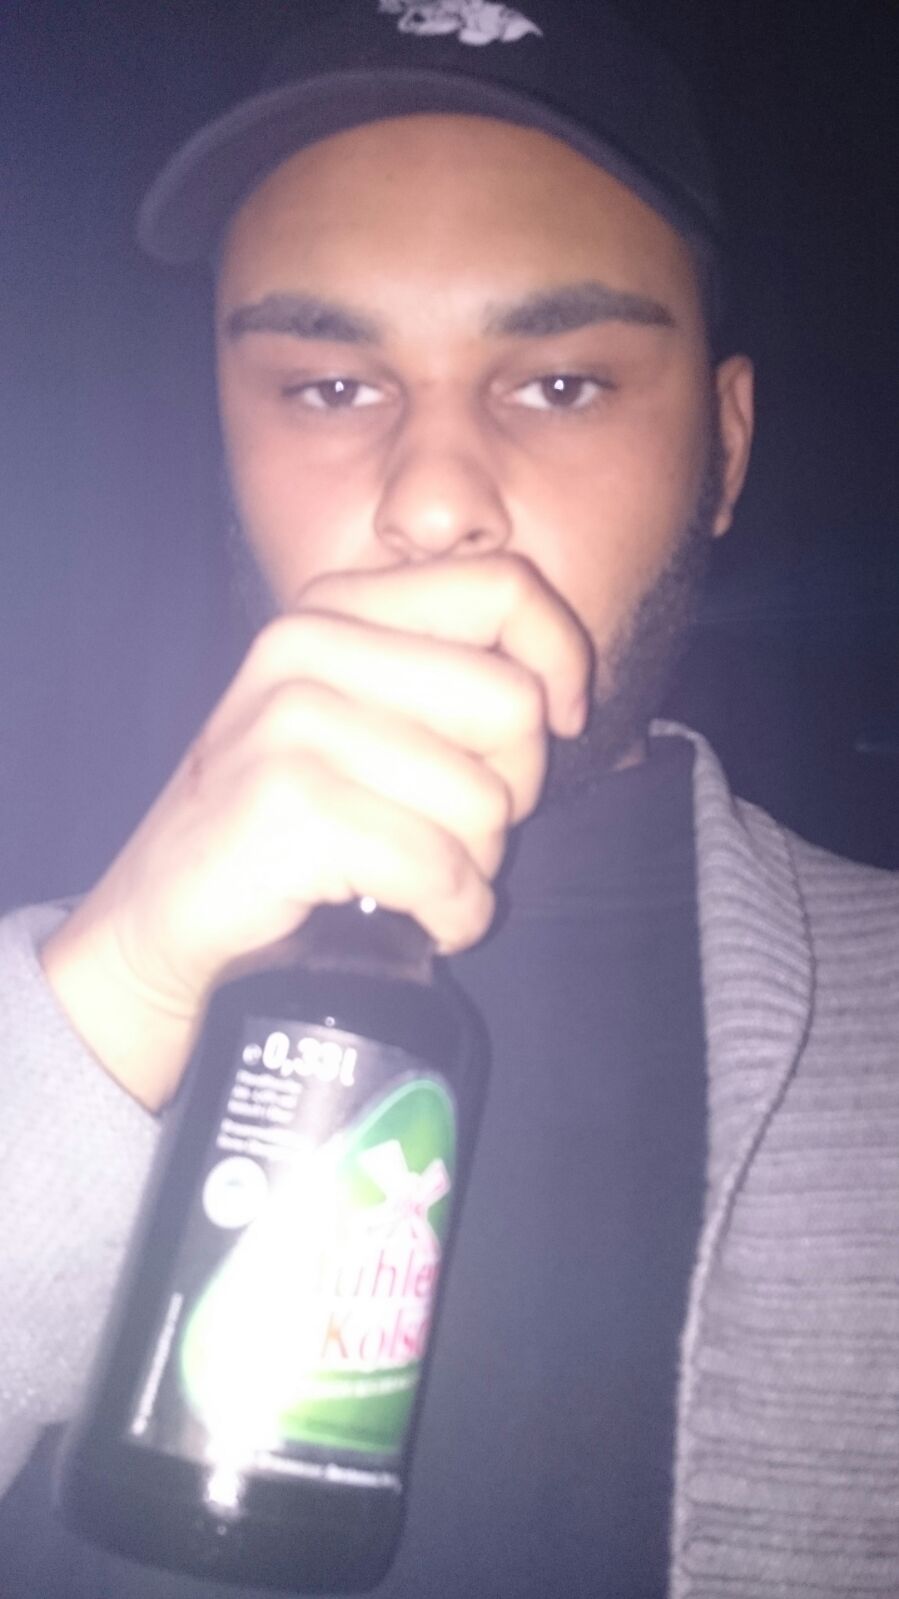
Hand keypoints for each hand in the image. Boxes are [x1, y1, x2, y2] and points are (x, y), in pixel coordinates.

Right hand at [42, 554, 590, 1108]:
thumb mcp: (355, 717)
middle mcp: (308, 644)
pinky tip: (420, 920)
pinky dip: (451, 915)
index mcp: (336, 605)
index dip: (562, 658)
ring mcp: (293, 721)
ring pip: (484, 801)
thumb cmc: (287, 820)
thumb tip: (563, 691)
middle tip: (461, 830)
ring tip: (419, 878)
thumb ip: (439, 677)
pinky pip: (440, 869)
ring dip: (475, 867)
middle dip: (515, 790)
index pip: (503, 585)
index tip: (560, 721)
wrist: (165, 911)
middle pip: (512, 703)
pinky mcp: (289, 804)